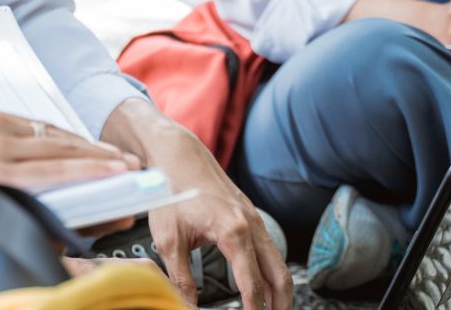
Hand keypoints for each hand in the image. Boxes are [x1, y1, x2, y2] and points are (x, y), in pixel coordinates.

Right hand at [0, 106, 137, 239]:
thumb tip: (17, 174)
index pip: (42, 128)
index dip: (74, 142)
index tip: (96, 151)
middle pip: (58, 137)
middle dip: (95, 151)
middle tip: (125, 160)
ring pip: (62, 152)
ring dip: (100, 161)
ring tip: (127, 169)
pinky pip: (51, 173)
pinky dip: (85, 172)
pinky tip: (107, 175)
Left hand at [101, 99, 292, 309]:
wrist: (179, 156)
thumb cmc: (172, 190)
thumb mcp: (169, 240)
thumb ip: (181, 277)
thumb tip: (188, 304)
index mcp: (233, 231)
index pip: (252, 282)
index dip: (254, 308)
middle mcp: (250, 224)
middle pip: (278, 274)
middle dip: (281, 302)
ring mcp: (254, 218)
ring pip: (278, 261)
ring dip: (279, 288)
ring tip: (274, 308)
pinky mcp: (250, 216)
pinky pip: (269, 248)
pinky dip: (272, 270)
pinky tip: (264, 282)